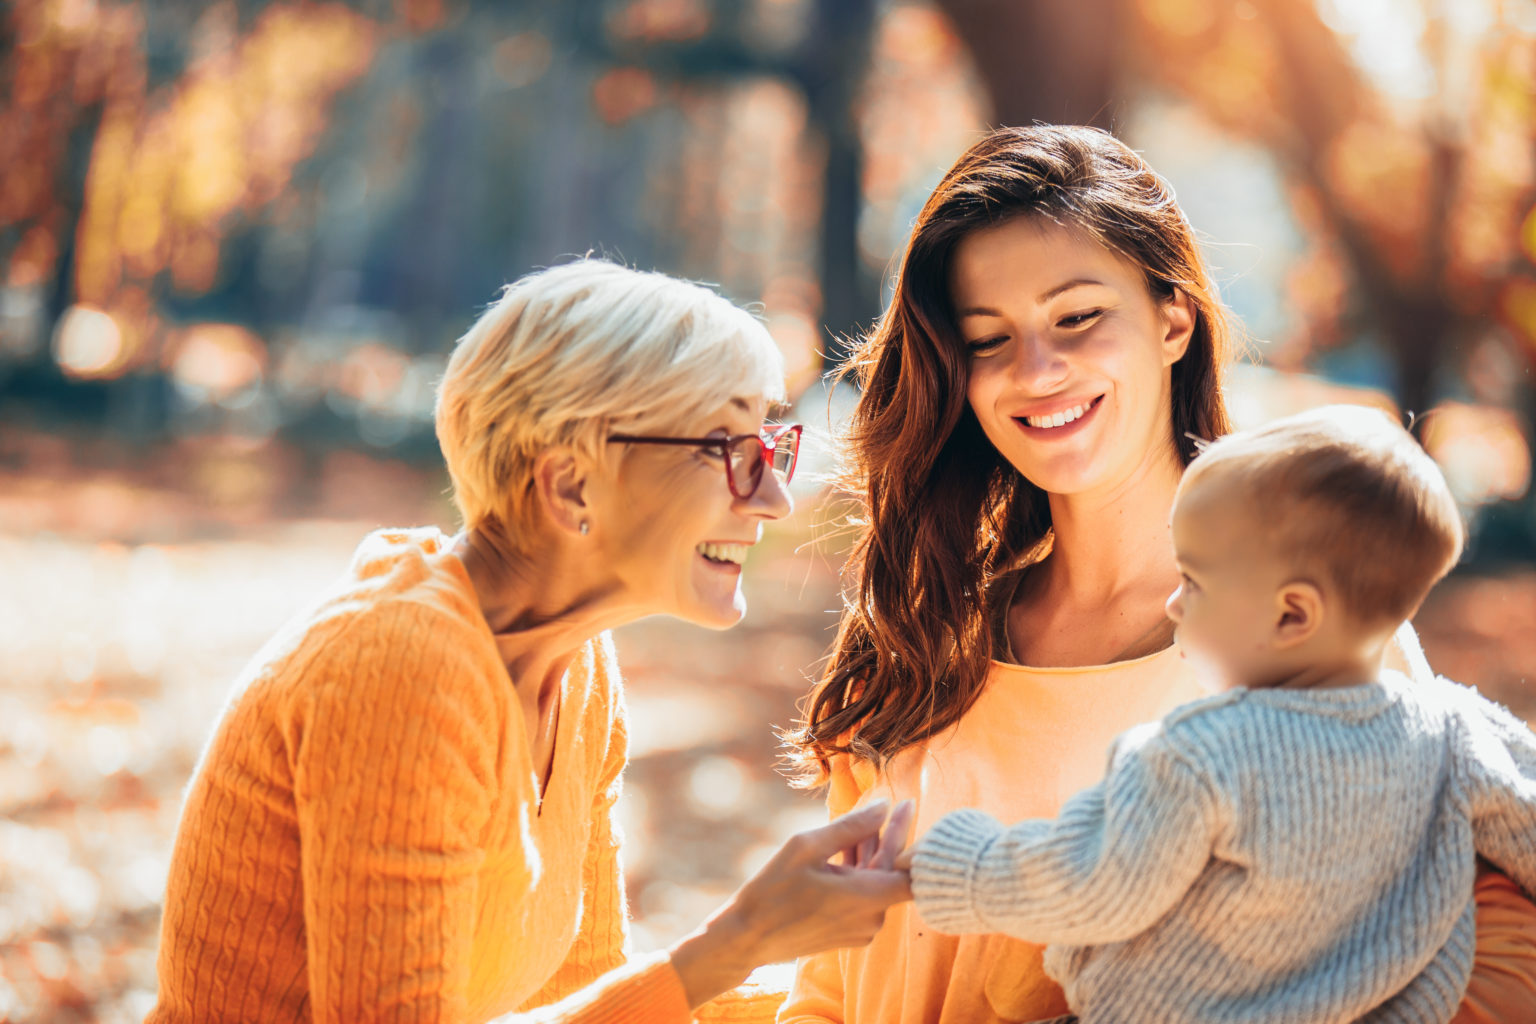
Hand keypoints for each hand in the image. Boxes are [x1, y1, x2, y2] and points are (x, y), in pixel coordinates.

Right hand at [669, 799, 914, 1007]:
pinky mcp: (848, 933)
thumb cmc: (773, 889)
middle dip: (888, 837)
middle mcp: (872, 919)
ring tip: (861, 822)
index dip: (917, 840)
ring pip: (876, 883)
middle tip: (889, 804)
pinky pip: (863, 897)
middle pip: (892, 873)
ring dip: (870, 853)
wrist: (745, 937)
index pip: (913, 871)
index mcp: (867, 898)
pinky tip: (845, 848)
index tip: (908, 806)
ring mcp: (860, 929)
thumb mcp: (808, 847)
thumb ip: (852, 827)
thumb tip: (884, 805)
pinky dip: (858, 872)